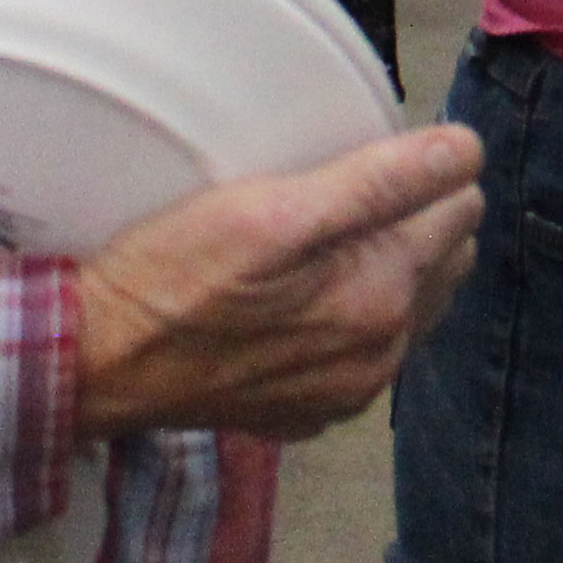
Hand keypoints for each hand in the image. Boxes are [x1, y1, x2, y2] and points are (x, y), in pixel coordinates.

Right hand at [73, 124, 482, 444]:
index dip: (425, 168)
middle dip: (417, 217)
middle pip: (447, 256)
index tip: (369, 157)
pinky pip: (367, 347)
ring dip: (392, 265)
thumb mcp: (271, 211)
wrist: (95, 363)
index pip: (461, 204)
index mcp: (383, 300)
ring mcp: (348, 392)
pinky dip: (356, 314)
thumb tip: (467, 151)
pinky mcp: (311, 411)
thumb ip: (379, 183)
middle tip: (342, 194)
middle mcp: (380, 356)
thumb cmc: (172, 278)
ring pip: (413, 303)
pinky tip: (306, 295)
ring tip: (325, 239)